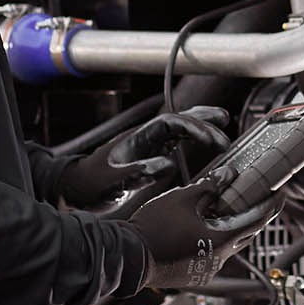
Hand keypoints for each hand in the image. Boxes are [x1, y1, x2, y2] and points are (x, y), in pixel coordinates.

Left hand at [59, 106, 229, 209]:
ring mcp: (146, 143)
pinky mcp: (147, 153)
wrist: (76, 186)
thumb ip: (139, 171)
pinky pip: (174, 140)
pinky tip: (203, 145)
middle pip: (178, 118)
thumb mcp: (114, 180)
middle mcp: (144, 136)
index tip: (213, 138)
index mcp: (138, 137)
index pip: (172, 122)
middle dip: (203, 119)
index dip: (194, 126)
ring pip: (178, 127)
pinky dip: (191, 138)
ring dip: (200, 124)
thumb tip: (168, 164)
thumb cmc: (92, 183)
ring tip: (222, 125)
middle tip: (226, 125)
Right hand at [125, 171, 280, 290]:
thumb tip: (228, 175)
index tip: (279, 194)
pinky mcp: (194, 275)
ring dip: (231, 228)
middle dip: (252, 216)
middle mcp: (218, 260)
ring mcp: (206, 270)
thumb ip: (210, 187)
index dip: (270, 206)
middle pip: (245, 235)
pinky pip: (213, 255)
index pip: (256, 221)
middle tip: (256, 197)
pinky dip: (215, 239)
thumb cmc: (154, 227)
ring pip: (228, 246)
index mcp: (220, 240)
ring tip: (226, 207)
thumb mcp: (183, 198)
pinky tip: (205, 225)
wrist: (130, 255)